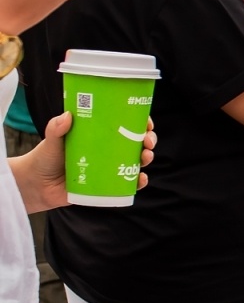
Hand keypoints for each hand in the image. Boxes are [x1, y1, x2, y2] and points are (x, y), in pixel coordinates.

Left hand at [14, 114, 154, 212]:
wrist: (35, 185)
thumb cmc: (44, 158)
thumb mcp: (52, 140)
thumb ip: (57, 128)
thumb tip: (68, 115)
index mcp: (99, 136)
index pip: (125, 125)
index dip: (140, 123)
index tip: (146, 122)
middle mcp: (108, 151)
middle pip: (136, 142)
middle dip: (148, 140)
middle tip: (147, 141)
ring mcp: (108, 168)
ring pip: (135, 162)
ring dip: (146, 159)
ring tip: (145, 157)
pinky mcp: (106, 186)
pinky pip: (127, 184)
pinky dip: (138, 182)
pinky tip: (142, 178)